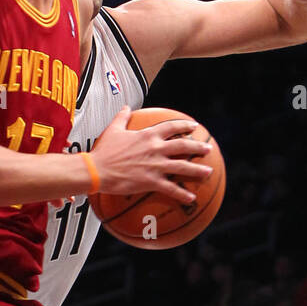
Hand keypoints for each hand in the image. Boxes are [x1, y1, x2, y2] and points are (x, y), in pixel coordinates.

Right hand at [90, 108, 212, 200]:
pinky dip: (182, 194)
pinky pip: (171, 188)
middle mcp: (155, 149)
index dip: (184, 126)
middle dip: (197, 147)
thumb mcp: (113, 130)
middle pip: (183, 146)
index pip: (171, 127)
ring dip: (197, 170)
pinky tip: (192, 198)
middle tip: (208, 149)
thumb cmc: (104, 151)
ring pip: (182, 167)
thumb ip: (122, 118)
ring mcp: (155, 166)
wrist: (97, 170)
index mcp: (147, 135)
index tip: (194, 127)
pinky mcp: (151, 181)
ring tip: (209, 171)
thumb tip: (125, 108)